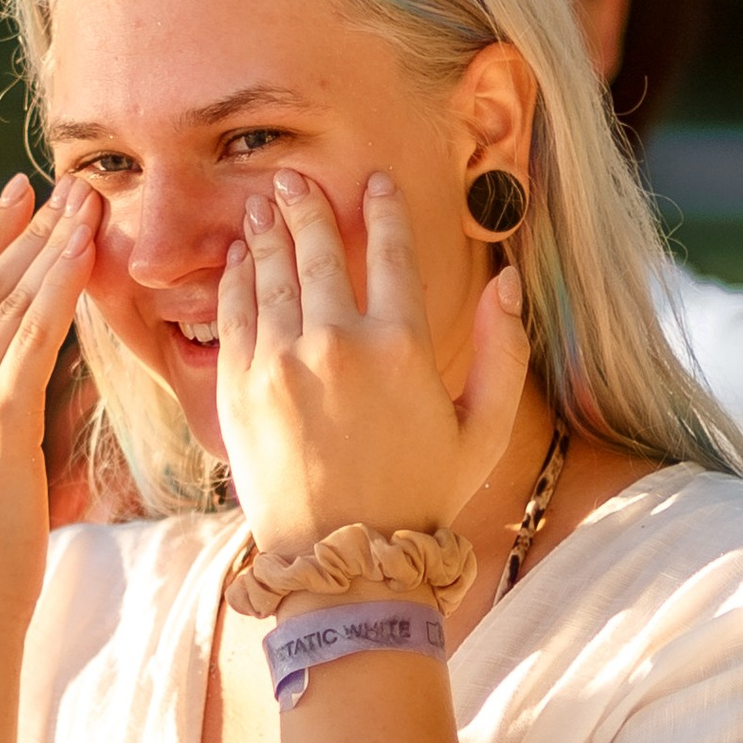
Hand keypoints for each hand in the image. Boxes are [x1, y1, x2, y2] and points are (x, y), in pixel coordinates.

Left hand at [216, 167, 526, 563]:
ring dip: (266, 234)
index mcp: (402, 347)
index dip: (383, 212)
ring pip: (271, 277)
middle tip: (292, 179)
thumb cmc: (419, 498)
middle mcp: (337, 345)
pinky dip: (237, 281)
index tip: (373, 183)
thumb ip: (504, 354)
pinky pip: (235, 317)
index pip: (391, 254)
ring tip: (260, 207)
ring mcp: (281, 365)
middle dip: (306, 207)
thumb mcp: (482, 432)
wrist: (344, 563)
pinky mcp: (239, 391)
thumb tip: (508, 283)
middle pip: (319, 252)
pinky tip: (240, 262)